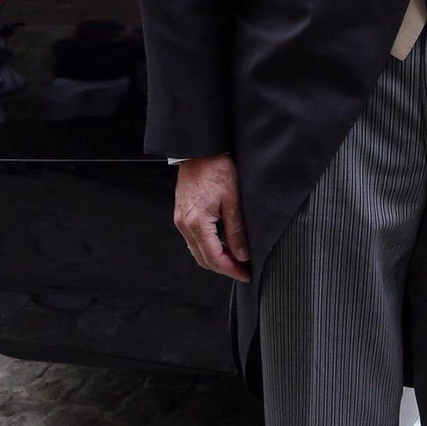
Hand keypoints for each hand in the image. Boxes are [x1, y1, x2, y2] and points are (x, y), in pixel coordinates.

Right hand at [174, 153, 250, 281]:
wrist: (199, 151)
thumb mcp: (233, 200)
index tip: (246, 274)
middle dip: (224, 268)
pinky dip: (207, 247)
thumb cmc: (216, 169)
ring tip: (236, 259)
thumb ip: (237, 230)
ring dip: (215, 258)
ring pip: (197, 251)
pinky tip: (222, 244)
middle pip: (203, 259)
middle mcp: (184, 224)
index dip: (231, 269)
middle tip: (243, 270)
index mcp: (197, 222)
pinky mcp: (181, 214)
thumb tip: (242, 254)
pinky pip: (193, 239)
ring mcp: (180, 220)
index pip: (214, 258)